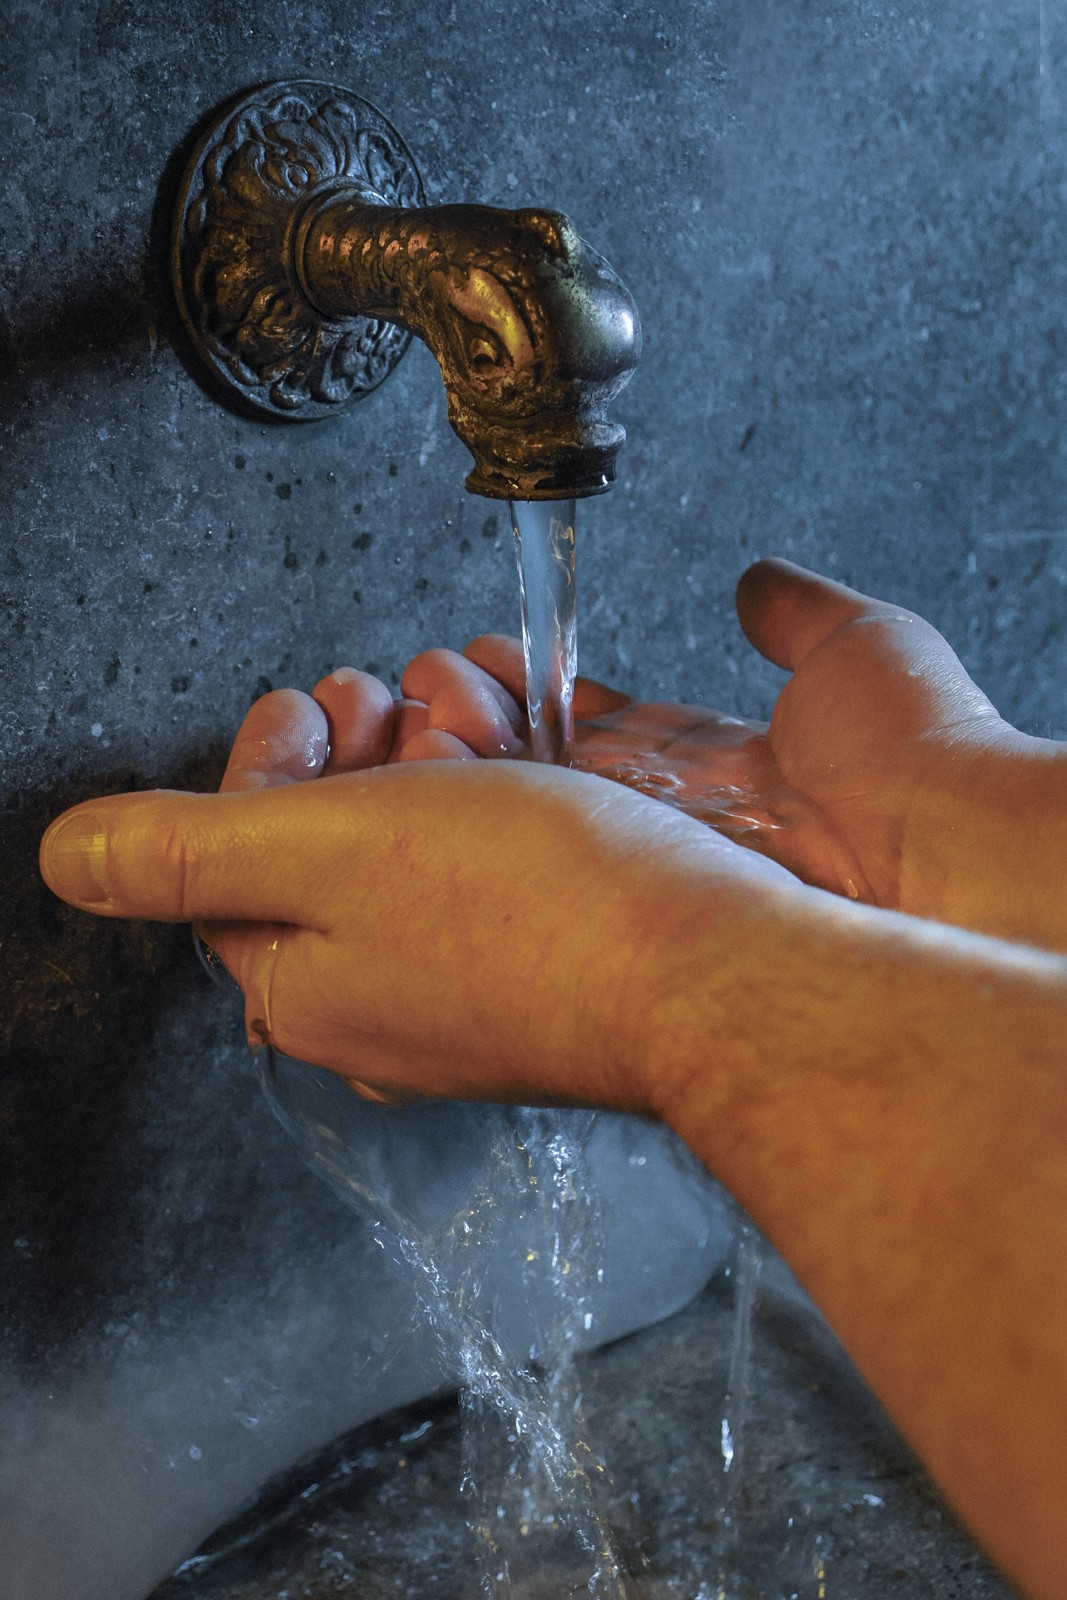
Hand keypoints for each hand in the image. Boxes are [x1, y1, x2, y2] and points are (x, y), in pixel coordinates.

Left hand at [38, 681, 798, 1108]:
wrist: (725, 969)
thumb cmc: (545, 914)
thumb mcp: (330, 851)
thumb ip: (190, 850)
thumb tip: (72, 861)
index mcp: (308, 988)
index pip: (235, 864)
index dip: (263, 765)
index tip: (306, 709)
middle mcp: (386, 999)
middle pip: (333, 845)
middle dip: (359, 746)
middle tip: (395, 703)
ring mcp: (476, 982)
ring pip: (423, 836)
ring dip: (438, 747)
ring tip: (478, 707)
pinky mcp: (556, 954)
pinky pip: (504, 853)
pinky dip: (509, 780)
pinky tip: (536, 734)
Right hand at [399, 560, 1066, 949]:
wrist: (932, 850)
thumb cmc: (914, 759)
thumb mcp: (853, 648)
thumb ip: (794, 613)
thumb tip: (762, 583)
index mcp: (715, 764)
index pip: (596, 725)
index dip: (535, 692)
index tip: (489, 664)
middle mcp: (666, 819)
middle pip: (536, 770)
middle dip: (469, 720)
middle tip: (423, 692)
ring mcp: (634, 858)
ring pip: (509, 810)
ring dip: (446, 758)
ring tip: (410, 715)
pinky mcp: (608, 887)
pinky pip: (512, 845)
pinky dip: (453, 806)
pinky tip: (414, 768)